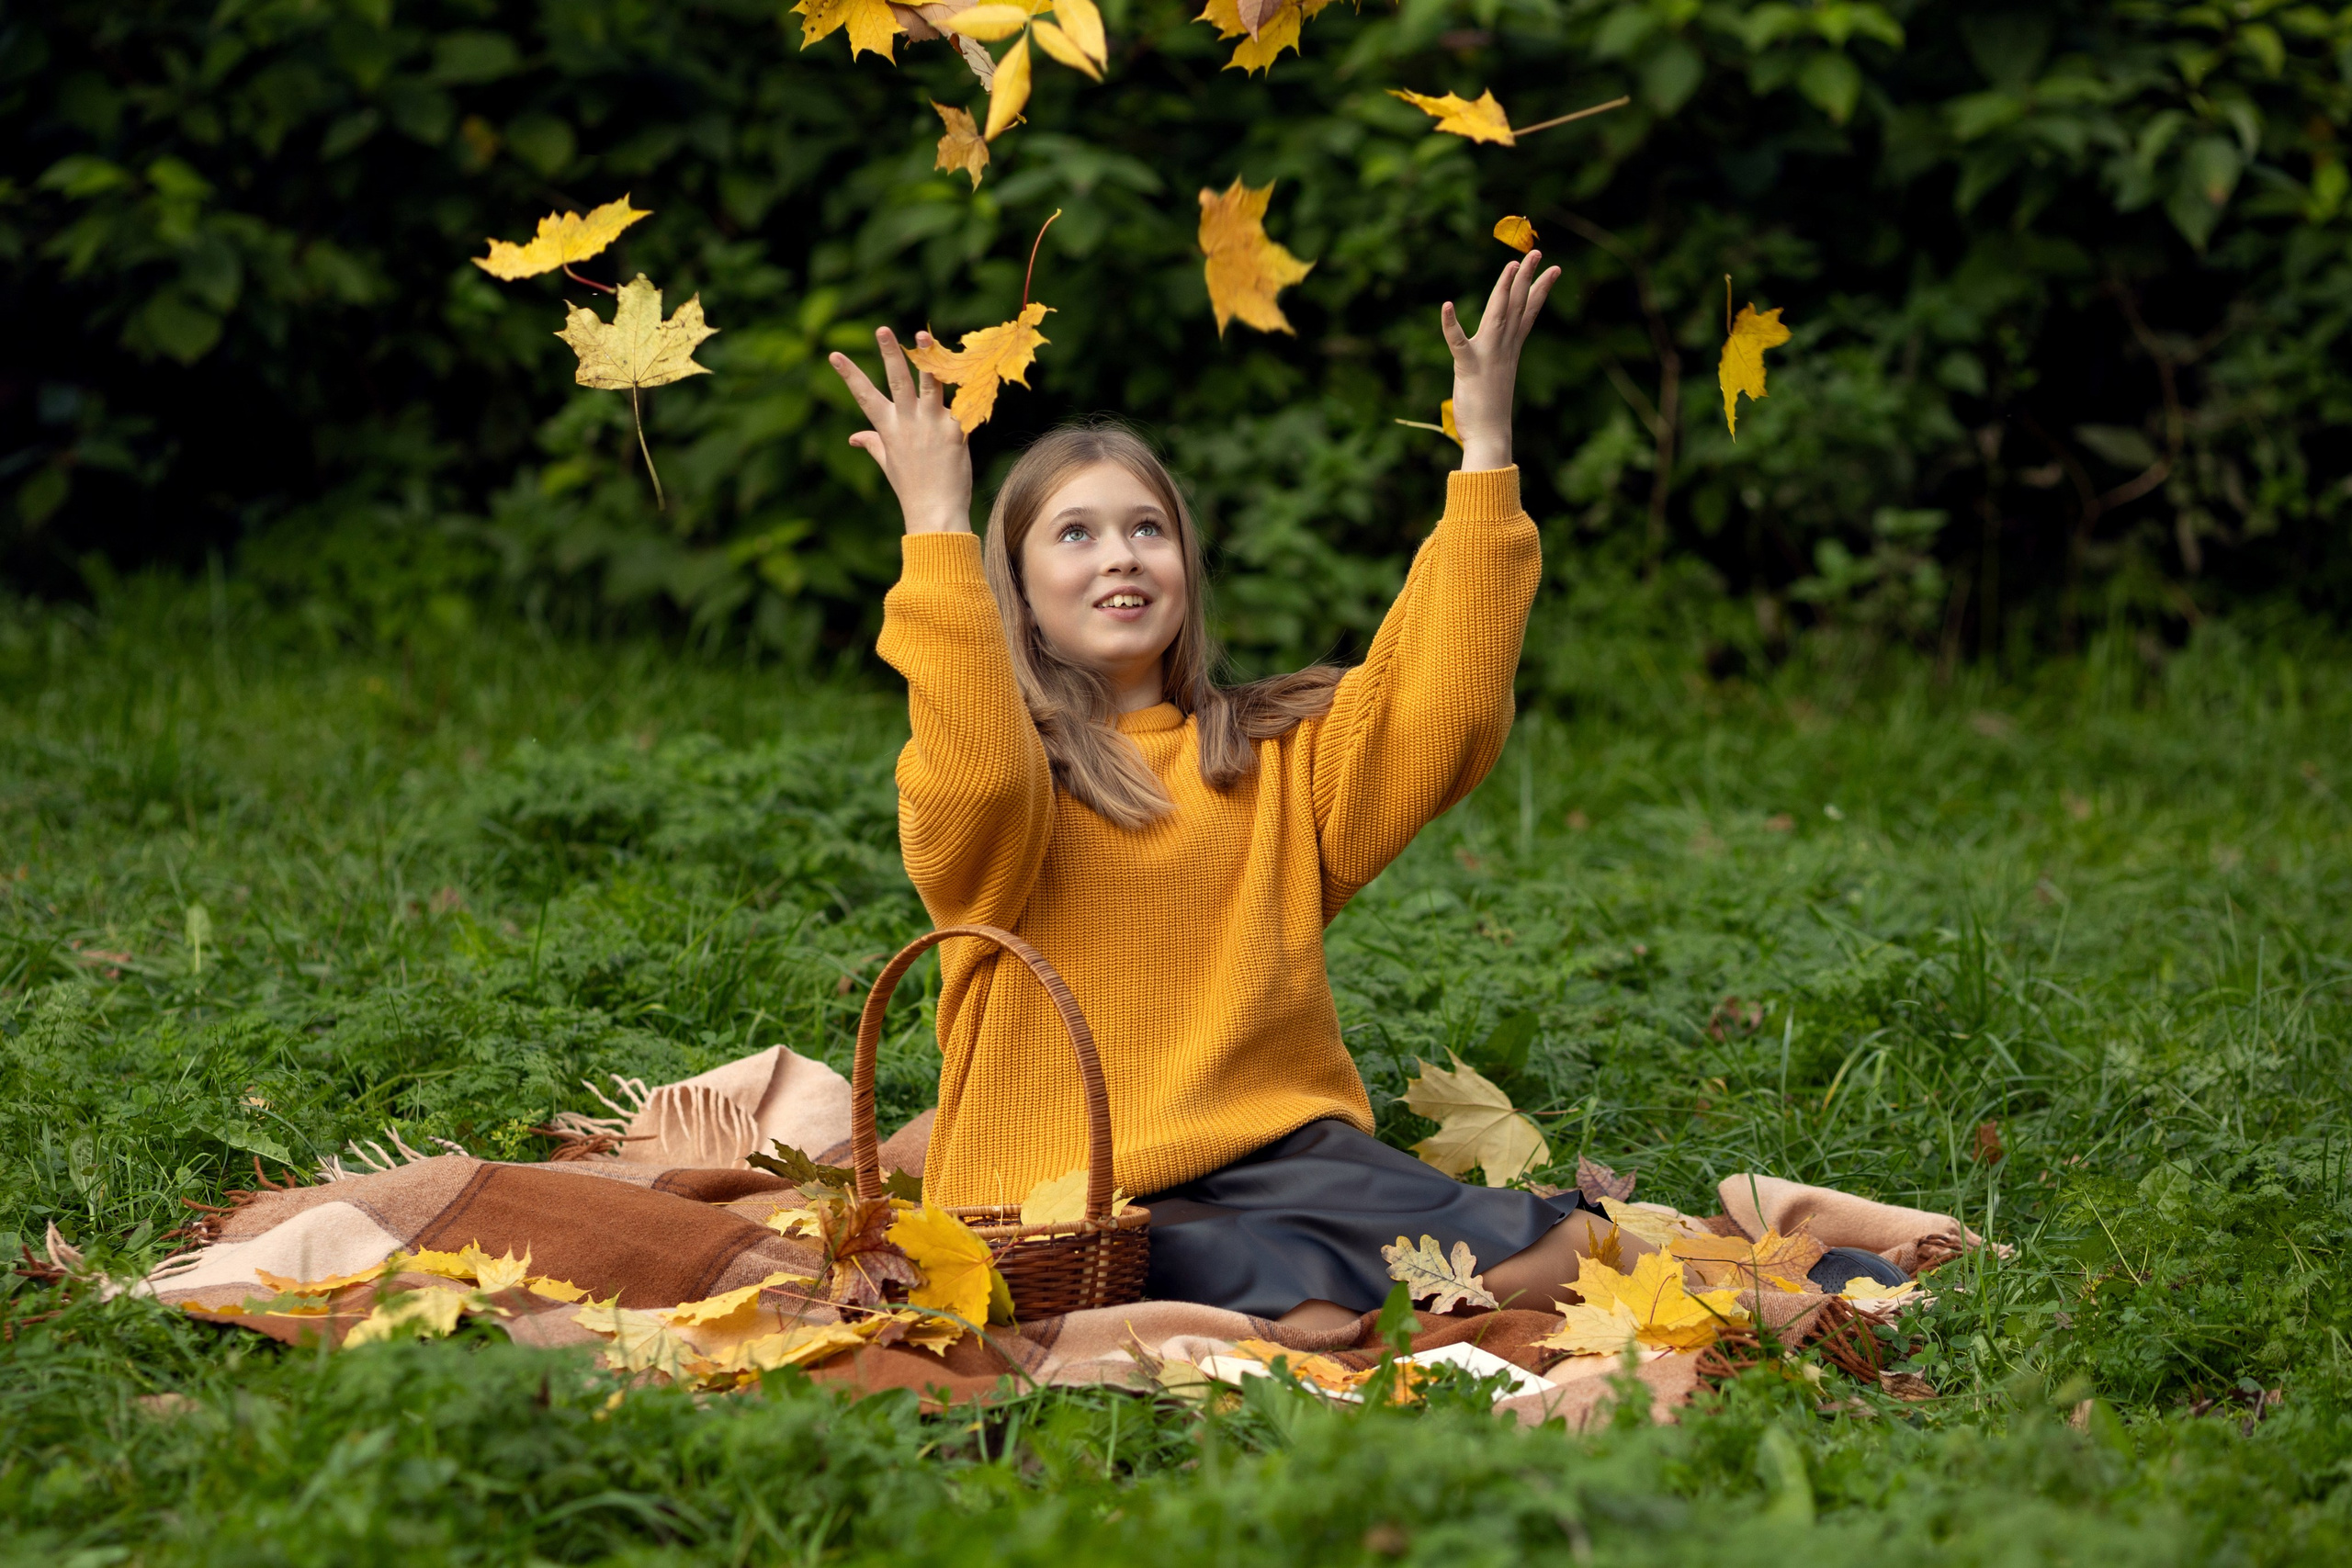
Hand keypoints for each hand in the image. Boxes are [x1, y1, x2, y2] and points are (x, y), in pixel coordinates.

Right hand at [829, 327, 973, 534]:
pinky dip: (967, 389)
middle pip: (898, 381)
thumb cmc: (911, 488)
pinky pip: (962, 405)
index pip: (865, 396)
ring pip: (930, 385)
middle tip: (882, 330)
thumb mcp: (888, 463)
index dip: (849, 375)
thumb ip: (873, 443)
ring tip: (924, 336)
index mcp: (889, 429)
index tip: (834, 355)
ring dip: (927, 359)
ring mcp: (932, 425)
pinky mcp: (956, 432)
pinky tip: (973, 369)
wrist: (935, 512)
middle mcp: (908, 423)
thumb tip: (853, 438)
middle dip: (890, 354)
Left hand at [1442, 249, 1560, 472]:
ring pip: (1499, 313)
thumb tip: (1501, 355)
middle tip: (1538, 252)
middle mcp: (1504, 347)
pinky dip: (1451, 324)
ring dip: (1505, 288)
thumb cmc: (1491, 412)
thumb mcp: (1498, 377)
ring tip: (1513, 264)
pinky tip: (1447, 305)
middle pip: (1518, 305)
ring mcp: (1488, 355)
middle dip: (1528, 277)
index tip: (1555, 269)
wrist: (1490, 435)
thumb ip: (1499, 360)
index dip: (1542, 289)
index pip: (1529, 312)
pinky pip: (1458, 341)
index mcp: (1511, 349)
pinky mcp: (1469, 365)